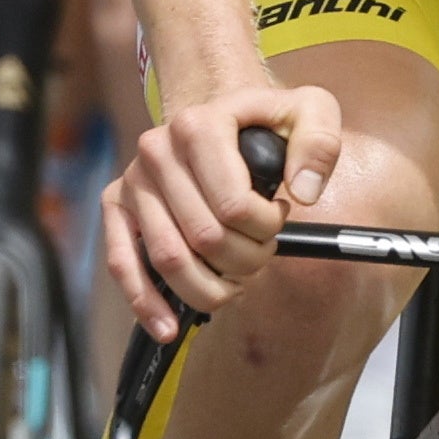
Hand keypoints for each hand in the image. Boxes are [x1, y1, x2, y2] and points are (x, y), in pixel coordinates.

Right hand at [101, 79, 338, 339]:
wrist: (217, 113)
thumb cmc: (263, 120)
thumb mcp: (309, 110)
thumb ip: (320, 143)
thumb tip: (305, 191)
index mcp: (199, 124)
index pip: (232, 204)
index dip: (265, 229)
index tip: (278, 220)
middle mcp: (157, 151)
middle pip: (203, 237)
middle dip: (244, 260)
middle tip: (261, 253)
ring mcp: (134, 181)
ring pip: (168, 259)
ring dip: (209, 287)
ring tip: (235, 280)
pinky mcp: (117, 207)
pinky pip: (123, 263)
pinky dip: (146, 302)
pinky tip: (168, 327)